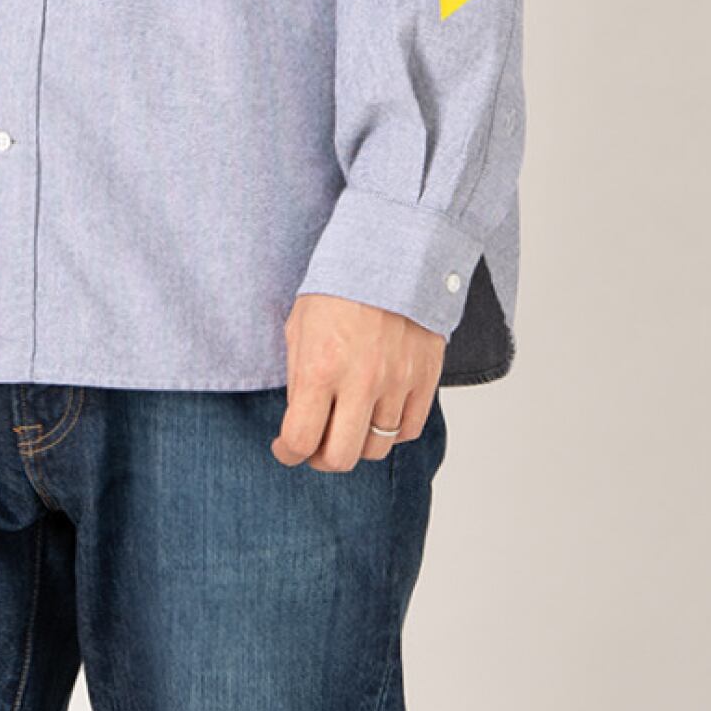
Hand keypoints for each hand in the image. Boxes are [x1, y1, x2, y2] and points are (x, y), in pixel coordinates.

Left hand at [273, 293, 443, 471]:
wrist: (391, 253)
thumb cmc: (339, 286)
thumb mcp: (299, 325)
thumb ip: (298, 377)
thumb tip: (300, 418)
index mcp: (320, 367)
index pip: (300, 439)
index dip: (287, 452)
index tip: (285, 448)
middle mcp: (360, 382)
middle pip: (340, 457)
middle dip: (321, 458)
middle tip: (315, 444)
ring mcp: (397, 383)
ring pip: (376, 448)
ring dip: (357, 443)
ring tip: (348, 424)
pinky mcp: (425, 379)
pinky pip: (408, 430)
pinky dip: (391, 431)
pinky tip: (378, 412)